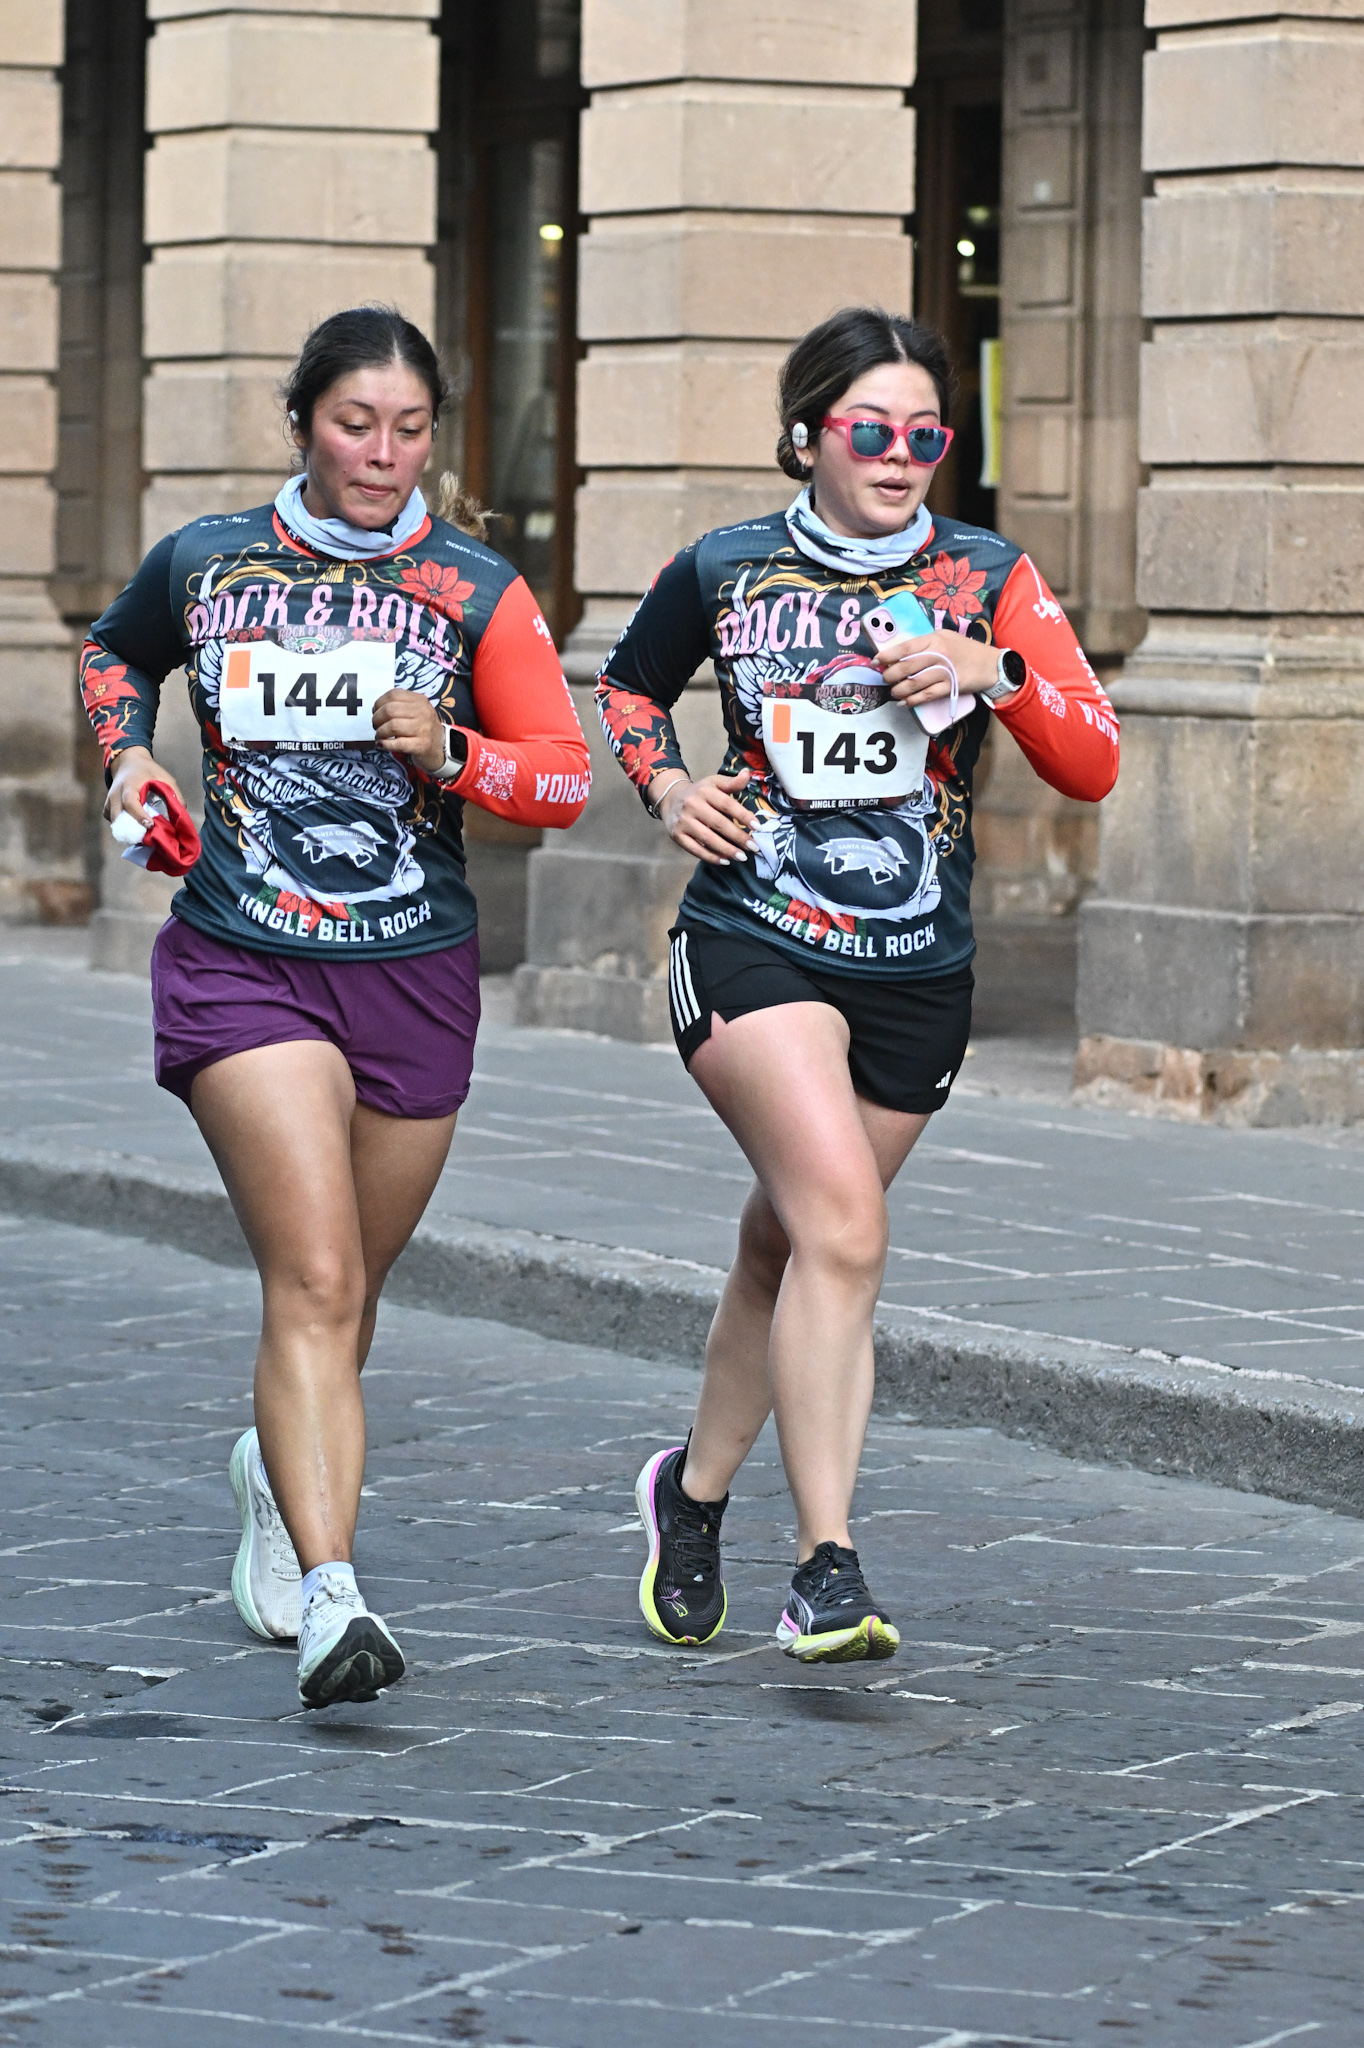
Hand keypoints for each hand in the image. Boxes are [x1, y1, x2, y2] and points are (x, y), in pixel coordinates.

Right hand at [104, 746, 185, 826]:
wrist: (129, 762)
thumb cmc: (148, 770)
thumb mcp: (164, 777)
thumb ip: (174, 794)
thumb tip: (182, 813)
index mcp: (129, 785)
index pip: (130, 803)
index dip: (139, 816)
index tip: (150, 825)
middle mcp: (115, 794)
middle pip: (117, 816)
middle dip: (131, 829)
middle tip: (147, 836)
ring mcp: (109, 800)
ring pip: (114, 821)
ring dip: (125, 829)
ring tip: (142, 834)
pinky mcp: (107, 804)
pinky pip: (111, 819)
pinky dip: (120, 825)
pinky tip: (132, 827)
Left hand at [373, 688, 446, 772]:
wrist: (439, 749)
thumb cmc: (422, 729)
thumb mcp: (415, 712)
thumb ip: (399, 706)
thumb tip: (376, 709)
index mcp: (420, 700)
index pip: (393, 694)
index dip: (379, 703)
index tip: (376, 712)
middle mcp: (423, 712)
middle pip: (390, 710)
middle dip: (377, 719)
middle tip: (376, 726)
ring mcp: (424, 729)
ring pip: (392, 726)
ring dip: (380, 732)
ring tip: (380, 736)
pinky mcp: (422, 745)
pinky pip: (397, 743)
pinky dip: (385, 744)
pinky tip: (382, 745)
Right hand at [654, 768, 753, 864]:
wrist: (670, 798)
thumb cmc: (699, 792)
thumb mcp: (714, 783)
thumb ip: (732, 782)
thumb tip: (747, 774)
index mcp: (705, 791)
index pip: (727, 804)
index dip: (743, 816)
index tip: (758, 827)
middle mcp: (692, 805)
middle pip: (719, 823)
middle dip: (738, 837)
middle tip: (754, 847)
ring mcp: (683, 821)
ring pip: (707, 838)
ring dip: (726, 849)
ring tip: (742, 857)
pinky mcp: (677, 835)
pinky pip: (695, 849)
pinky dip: (711, 857)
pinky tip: (725, 861)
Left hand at [875, 630, 998, 703]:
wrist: (991, 665)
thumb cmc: (965, 650)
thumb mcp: (946, 637)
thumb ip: (925, 643)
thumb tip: (900, 653)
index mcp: (934, 639)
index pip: (905, 647)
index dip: (887, 655)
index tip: (875, 662)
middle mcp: (938, 654)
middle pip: (907, 667)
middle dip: (890, 675)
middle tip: (885, 679)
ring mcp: (945, 672)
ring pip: (914, 683)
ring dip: (899, 690)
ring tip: (893, 692)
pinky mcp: (950, 687)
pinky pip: (926, 696)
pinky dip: (912, 701)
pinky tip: (904, 703)